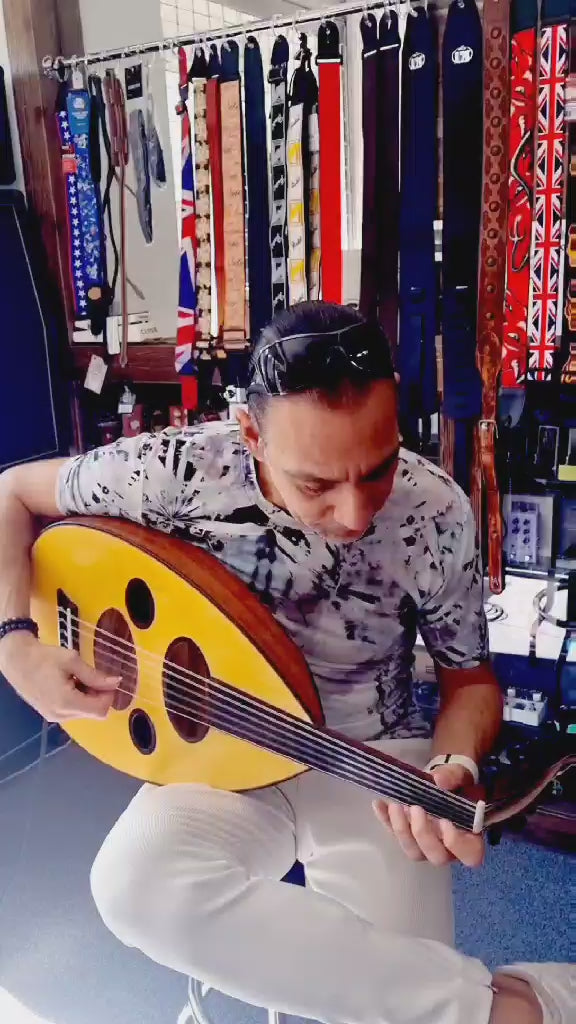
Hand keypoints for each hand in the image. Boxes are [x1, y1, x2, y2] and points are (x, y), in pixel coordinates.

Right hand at [0, 632, 119, 721]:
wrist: (17, 660)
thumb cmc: (44, 657)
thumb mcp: (72, 661)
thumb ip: (95, 675)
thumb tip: (117, 682)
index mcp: (67, 702)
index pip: (101, 710)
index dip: (108, 695)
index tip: (105, 679)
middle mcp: (62, 715)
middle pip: (94, 713)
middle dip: (99, 695)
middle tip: (90, 676)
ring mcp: (55, 717)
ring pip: (85, 713)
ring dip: (88, 697)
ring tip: (77, 678)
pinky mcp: (51, 715)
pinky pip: (73, 712)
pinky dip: (78, 699)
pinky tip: (70, 684)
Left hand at [373, 763, 484, 867]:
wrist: (442, 782)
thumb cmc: (457, 784)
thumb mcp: (461, 776)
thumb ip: (453, 777)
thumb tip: (438, 779)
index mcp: (470, 838)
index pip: (469, 855)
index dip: (456, 844)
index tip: (444, 822)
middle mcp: (449, 849)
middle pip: (436, 856)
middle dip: (422, 834)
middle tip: (415, 808)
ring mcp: (425, 847)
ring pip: (413, 851)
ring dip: (401, 830)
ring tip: (395, 805)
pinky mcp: (407, 838)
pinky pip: (394, 835)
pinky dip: (385, 820)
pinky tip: (378, 804)